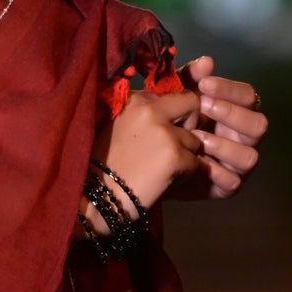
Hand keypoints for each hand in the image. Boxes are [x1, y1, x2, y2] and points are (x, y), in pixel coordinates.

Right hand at [81, 88, 203, 239]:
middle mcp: (151, 109)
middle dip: (190, 122)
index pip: (170, 95)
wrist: (96, 197)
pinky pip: (195, 163)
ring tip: (164, 168)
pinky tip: (166, 180)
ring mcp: (165, 133)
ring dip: (186, 153)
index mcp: (134, 99)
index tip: (162, 129)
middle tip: (177, 142)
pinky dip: (185, 174)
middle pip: (191, 104)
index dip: (171, 113)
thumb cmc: (100, 164)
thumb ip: (139, 115)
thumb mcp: (115, 126)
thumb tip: (165, 112)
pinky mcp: (175, 156)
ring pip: (195, 139)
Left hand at [168, 54, 267, 201]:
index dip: (230, 90)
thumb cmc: (169, 123)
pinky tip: (197, 162)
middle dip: (231, 115)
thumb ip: (190, 79)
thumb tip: (207, 61)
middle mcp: (243, 137)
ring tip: (197, 137)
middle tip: (203, 107)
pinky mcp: (227, 186)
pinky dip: (216, 172)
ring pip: (249, 156)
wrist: (148, 161)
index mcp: (236, 112)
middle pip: (258, 125)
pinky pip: (232, 182)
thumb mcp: (176, 98)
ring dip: (223, 145)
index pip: (248, 96)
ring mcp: (238, 163)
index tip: (204, 85)